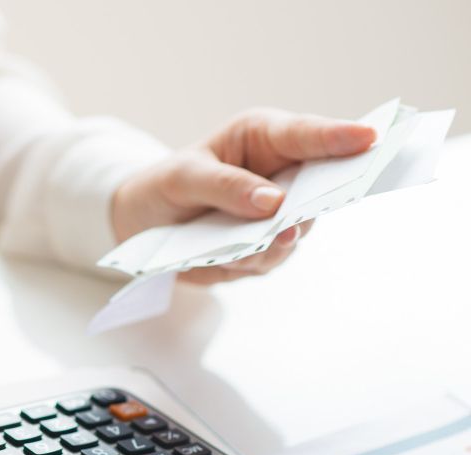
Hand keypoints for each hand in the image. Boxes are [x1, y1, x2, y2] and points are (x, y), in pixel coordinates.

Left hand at [111, 108, 375, 283]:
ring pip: (296, 230)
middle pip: (320, 186)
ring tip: (259, 242)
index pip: (306, 135)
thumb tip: (273, 202)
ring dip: (277, 239)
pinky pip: (271, 258)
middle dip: (321, 198)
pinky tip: (234, 257)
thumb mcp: (182, 178)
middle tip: (312, 209)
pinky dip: (253, 260)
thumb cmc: (165, 185)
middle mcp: (280, 175)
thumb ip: (226, 186)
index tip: (370, 137)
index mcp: (263, 139)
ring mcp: (277, 216)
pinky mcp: (264, 249)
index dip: (339, 137)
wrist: (142, 224)